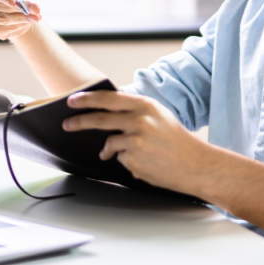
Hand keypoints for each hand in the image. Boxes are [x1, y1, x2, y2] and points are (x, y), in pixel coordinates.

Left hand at [62, 91, 209, 193]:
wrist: (197, 165)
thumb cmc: (177, 141)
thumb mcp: (158, 116)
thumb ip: (134, 111)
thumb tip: (105, 111)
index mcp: (145, 106)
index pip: (108, 99)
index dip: (87, 99)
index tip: (71, 100)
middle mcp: (139, 121)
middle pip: (99, 119)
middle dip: (78, 122)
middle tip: (66, 124)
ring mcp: (136, 142)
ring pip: (109, 143)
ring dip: (109, 149)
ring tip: (125, 153)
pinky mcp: (134, 160)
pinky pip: (120, 159)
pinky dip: (127, 161)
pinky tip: (144, 162)